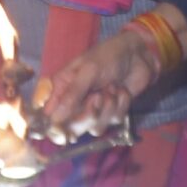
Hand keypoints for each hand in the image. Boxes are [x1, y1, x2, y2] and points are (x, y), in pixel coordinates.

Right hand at [37, 13, 178, 134]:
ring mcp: (94, 109)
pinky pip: (114, 120)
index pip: (49, 117)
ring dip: (107, 109)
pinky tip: (122, 90)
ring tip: (112, 87)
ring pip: (95, 128)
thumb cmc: (107, 56)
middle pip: (72, 129)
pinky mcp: (113, 112)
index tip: (64, 132)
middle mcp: (75, 103)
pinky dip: (121, 105)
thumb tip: (53, 119)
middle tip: (97, 98)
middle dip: (87, 117)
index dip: (54, 129)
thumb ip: (72, 95)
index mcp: (61, 90)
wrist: (137, 54)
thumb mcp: (88, 71)